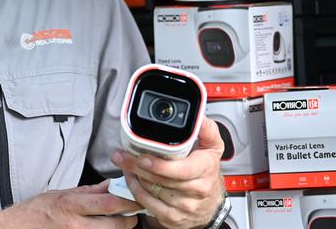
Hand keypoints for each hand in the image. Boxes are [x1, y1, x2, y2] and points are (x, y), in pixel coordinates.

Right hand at [0, 180, 140, 228]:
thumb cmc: (35, 212)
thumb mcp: (60, 194)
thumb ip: (88, 192)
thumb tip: (110, 185)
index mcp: (71, 205)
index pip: (109, 203)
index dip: (127, 200)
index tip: (135, 195)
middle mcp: (75, 225)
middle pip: (115, 224)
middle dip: (130, 218)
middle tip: (134, 212)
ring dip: (120, 228)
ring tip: (122, 221)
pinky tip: (104, 228)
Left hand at [110, 118, 224, 228]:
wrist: (212, 205)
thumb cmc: (208, 173)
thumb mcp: (213, 148)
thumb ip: (206, 130)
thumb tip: (199, 117)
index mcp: (205, 170)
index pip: (181, 170)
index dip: (159, 165)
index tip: (142, 156)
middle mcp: (196, 190)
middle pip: (160, 179)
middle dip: (137, 166)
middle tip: (122, 155)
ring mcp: (184, 207)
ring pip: (152, 191)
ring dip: (134, 176)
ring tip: (126, 164)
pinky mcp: (173, 218)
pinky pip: (148, 204)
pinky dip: (136, 191)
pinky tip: (132, 180)